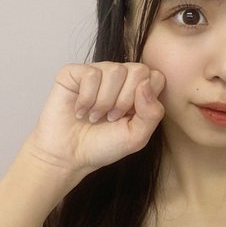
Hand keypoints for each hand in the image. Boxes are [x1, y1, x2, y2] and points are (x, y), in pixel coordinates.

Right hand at [21, 62, 164, 187]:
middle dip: (125, 100)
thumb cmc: (102, 146)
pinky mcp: (74, 72)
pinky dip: (86, 97)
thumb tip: (145, 83)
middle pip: (139, 70)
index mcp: (138, 89)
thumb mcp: (137, 137)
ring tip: (95, 116)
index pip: (156, 77)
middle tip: (111, 117)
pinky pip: (91, 74)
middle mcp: (119, 77)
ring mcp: (97, 72)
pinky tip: (80, 110)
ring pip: (115, 70)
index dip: (145, 99)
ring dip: (104, 101)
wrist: (68, 156)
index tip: (129, 117)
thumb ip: (151, 113)